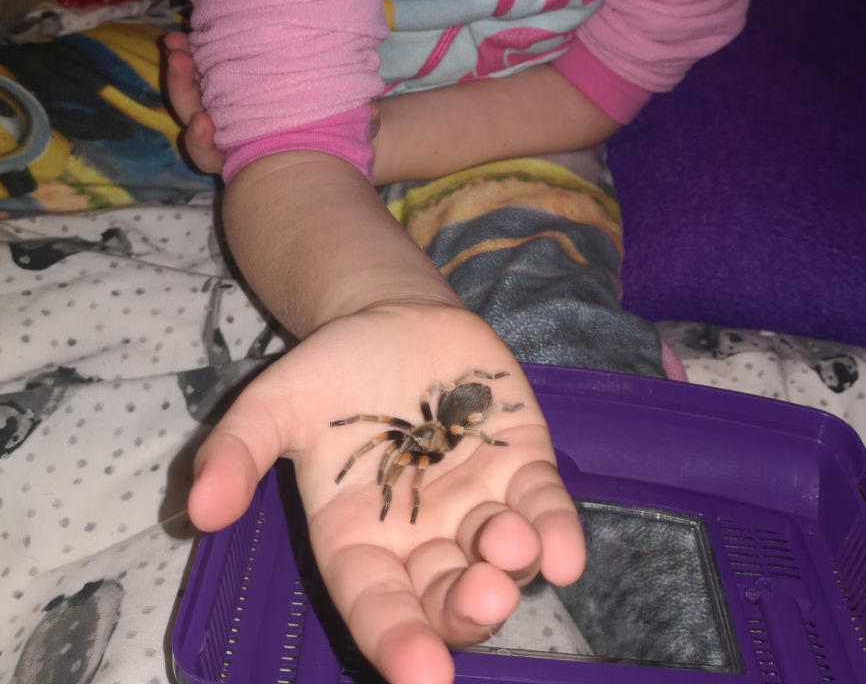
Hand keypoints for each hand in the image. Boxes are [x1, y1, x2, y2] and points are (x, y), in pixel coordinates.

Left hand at [163, 32, 379, 174]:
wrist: (339, 121)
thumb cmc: (341, 130)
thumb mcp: (352, 130)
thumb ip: (359, 125)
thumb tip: (373, 114)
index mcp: (248, 154)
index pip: (211, 155)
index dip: (203, 141)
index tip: (205, 122)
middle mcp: (230, 133)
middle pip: (192, 118)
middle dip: (182, 89)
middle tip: (179, 59)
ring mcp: (226, 107)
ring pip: (192, 93)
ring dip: (181, 66)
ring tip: (177, 39)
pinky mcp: (229, 80)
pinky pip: (203, 70)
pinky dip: (194, 53)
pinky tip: (191, 33)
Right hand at [188, 302, 584, 683]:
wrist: (390, 319)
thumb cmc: (329, 374)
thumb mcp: (272, 405)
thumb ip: (238, 453)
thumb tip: (197, 509)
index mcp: (358, 541)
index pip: (376, 606)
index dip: (396, 641)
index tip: (420, 674)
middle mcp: (423, 539)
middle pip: (447, 598)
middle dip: (466, 610)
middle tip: (482, 597)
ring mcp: (478, 504)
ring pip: (501, 560)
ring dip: (512, 566)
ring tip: (511, 545)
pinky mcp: (522, 465)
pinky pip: (544, 509)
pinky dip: (557, 532)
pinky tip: (565, 552)